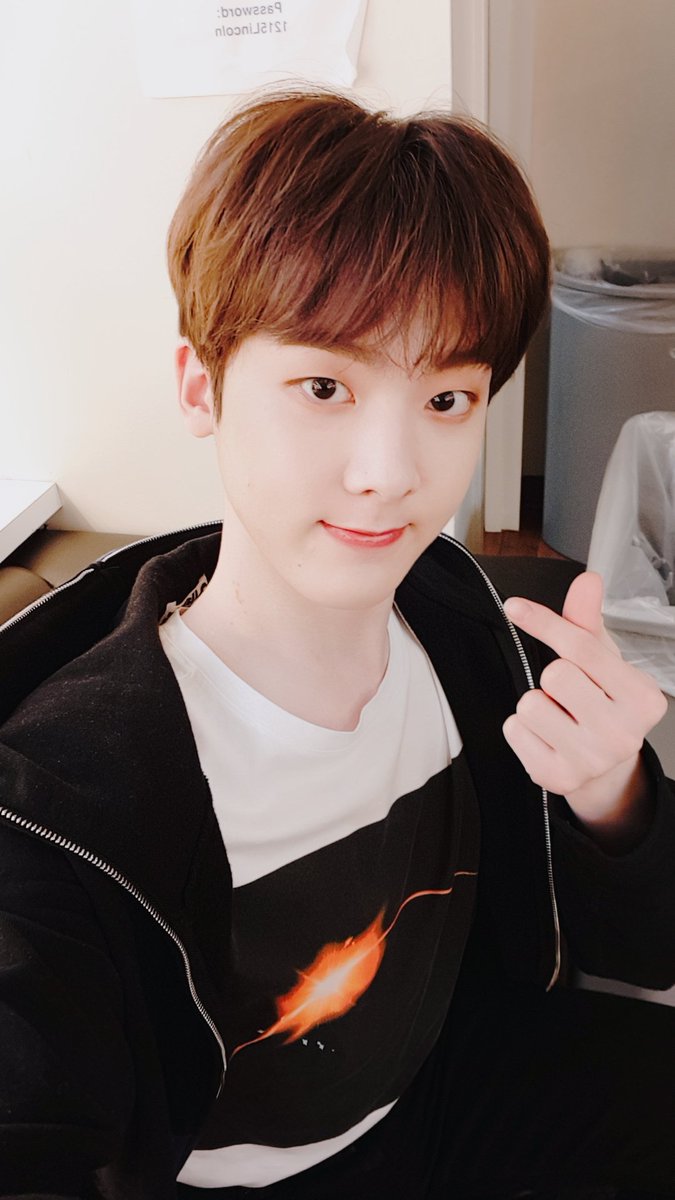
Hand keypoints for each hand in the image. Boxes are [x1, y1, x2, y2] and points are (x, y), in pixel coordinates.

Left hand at [502, 571, 666, 848]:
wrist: (606, 770)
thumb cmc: (604, 703)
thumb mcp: (604, 661)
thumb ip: (589, 621)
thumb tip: (587, 580)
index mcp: (642, 699)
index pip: (583, 648)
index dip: (545, 622)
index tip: (514, 607)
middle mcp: (622, 734)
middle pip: (555, 674)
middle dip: (553, 676)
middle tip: (570, 694)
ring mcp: (590, 760)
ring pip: (530, 704)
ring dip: (536, 703)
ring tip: (559, 716)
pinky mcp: (557, 778)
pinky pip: (514, 730)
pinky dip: (522, 729)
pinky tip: (547, 736)